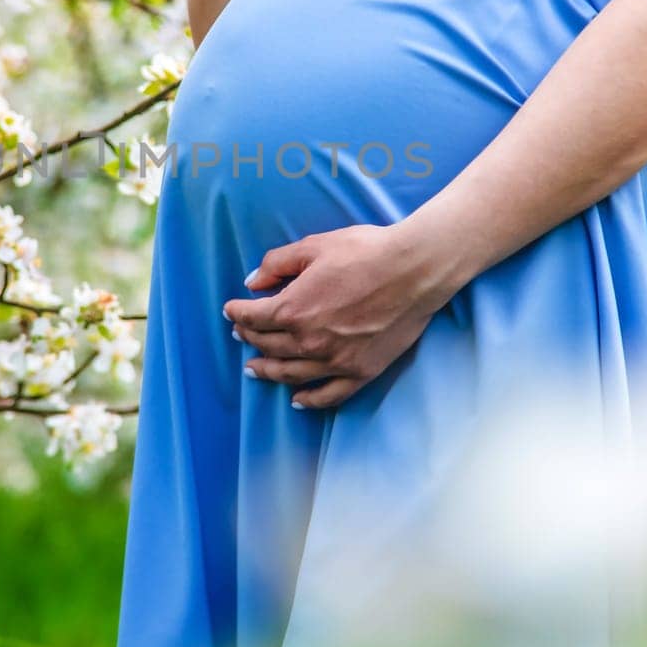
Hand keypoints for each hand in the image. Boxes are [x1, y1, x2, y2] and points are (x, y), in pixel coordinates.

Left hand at [222, 224, 463, 409]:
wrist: (415, 270)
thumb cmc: (366, 252)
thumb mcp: (314, 246)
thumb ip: (277, 264)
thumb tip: (253, 282)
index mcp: (292, 310)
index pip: (252, 318)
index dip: (236, 313)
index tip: (230, 310)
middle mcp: (308, 342)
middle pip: (267, 346)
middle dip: (249, 338)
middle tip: (241, 334)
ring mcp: (335, 361)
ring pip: (290, 374)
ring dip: (268, 371)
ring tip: (255, 370)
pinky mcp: (360, 372)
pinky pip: (328, 395)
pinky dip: (309, 400)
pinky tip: (297, 399)